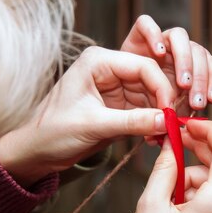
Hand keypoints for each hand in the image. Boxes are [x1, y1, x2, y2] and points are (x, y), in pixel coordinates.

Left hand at [0, 46, 175, 186]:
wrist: (38, 150)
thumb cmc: (53, 131)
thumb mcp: (93, 126)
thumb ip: (131, 122)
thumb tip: (165, 121)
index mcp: (98, 61)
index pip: (143, 66)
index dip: (162, 87)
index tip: (170, 112)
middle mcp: (110, 69)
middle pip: (152, 78)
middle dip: (165, 101)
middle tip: (173, 125)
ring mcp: (117, 88)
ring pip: (153, 96)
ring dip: (161, 114)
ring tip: (165, 135)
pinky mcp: (121, 106)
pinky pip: (147, 110)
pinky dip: (154, 124)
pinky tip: (157, 138)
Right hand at [121, 15, 211, 110]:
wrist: (114, 103)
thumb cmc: (144, 110)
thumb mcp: (168, 115)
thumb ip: (182, 115)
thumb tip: (198, 122)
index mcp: (191, 68)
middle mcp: (178, 52)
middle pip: (199, 52)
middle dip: (202, 77)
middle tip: (197, 101)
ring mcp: (160, 41)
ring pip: (180, 36)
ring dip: (185, 59)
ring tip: (183, 84)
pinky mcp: (138, 34)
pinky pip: (146, 24)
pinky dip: (154, 34)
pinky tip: (159, 54)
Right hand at [127, 120, 211, 212]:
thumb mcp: (151, 205)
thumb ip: (166, 167)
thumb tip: (173, 141)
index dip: (211, 130)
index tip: (189, 124)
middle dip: (200, 150)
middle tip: (175, 141)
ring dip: (197, 175)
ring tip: (169, 193)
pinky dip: (201, 191)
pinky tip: (179, 204)